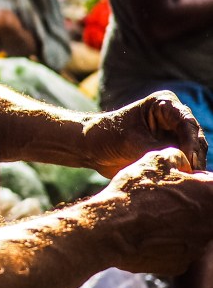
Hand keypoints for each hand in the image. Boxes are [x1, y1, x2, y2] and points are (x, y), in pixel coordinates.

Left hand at [83, 91, 207, 177]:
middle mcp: (173, 117)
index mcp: (164, 104)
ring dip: (193, 166)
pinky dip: (186, 172)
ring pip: (194, 151)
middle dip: (195, 157)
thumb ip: (161, 151)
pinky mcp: (170, 150)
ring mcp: (174, 134)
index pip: (187, 123)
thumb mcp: (135, 144)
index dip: (191, 143)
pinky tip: (184, 183)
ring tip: (189, 182)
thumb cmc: (108, 137)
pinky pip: (185, 162)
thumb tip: (188, 163)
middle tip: (193, 177)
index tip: (189, 160)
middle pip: (195, 138)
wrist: (91, 148)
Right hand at [91, 148, 212, 276]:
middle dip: (188, 205)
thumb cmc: (135, 192)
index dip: (197, 181)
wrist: (111, 229)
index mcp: (211, 195)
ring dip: (176, 224)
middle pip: (205, 211)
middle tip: (162, 200)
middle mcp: (211, 224)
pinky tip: (146, 234)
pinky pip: (177, 250)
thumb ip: (179, 159)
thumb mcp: (156, 160)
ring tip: (148, 217)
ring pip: (191, 231)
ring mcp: (197, 247)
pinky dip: (165, 242)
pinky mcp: (181, 265)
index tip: (180, 181)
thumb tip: (183, 167)